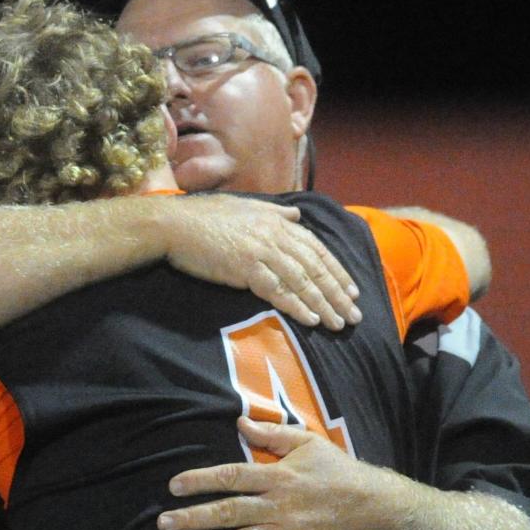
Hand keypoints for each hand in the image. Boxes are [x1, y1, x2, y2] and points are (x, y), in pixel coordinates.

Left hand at [157, 417, 401, 529]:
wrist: (378, 507)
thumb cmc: (339, 472)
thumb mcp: (309, 443)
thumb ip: (273, 435)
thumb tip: (240, 424)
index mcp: (278, 476)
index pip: (232, 476)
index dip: (201, 481)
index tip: (173, 486)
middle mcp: (279, 505)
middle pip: (230, 511)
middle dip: (194, 518)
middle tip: (163, 523)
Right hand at [163, 195, 360, 330]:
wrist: (174, 224)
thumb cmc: (205, 217)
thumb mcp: (246, 206)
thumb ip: (275, 212)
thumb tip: (296, 215)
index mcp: (278, 221)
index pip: (317, 249)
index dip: (337, 271)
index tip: (352, 291)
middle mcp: (276, 234)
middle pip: (316, 267)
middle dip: (337, 293)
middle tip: (354, 315)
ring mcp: (262, 251)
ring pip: (302, 281)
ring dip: (323, 304)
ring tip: (338, 323)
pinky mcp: (246, 267)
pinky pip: (278, 290)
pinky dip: (297, 306)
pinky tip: (311, 320)